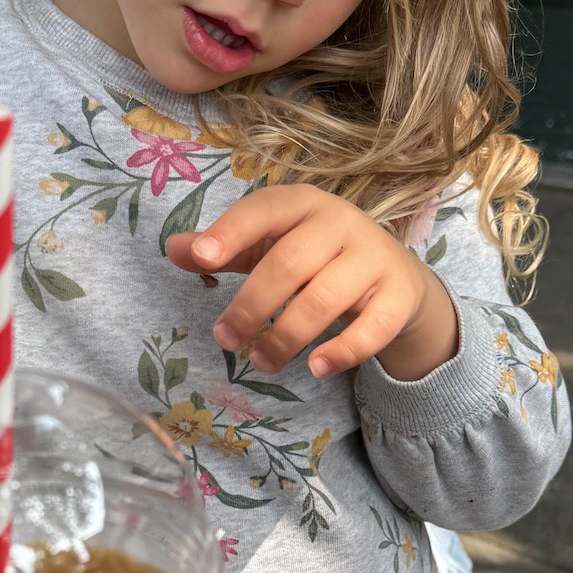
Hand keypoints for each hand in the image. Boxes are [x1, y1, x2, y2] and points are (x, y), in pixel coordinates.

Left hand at [165, 186, 458, 381]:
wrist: (397, 276)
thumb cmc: (320, 258)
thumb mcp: (272, 246)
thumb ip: (227, 249)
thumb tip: (173, 248)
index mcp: (302, 204)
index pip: (265, 209)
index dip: (233, 231)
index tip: (202, 257)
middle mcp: (341, 223)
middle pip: (290, 263)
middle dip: (252, 305)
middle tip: (225, 339)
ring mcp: (374, 258)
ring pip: (325, 298)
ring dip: (286, 336)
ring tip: (260, 363)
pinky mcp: (399, 295)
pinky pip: (372, 327)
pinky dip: (343, 350)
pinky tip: (315, 367)